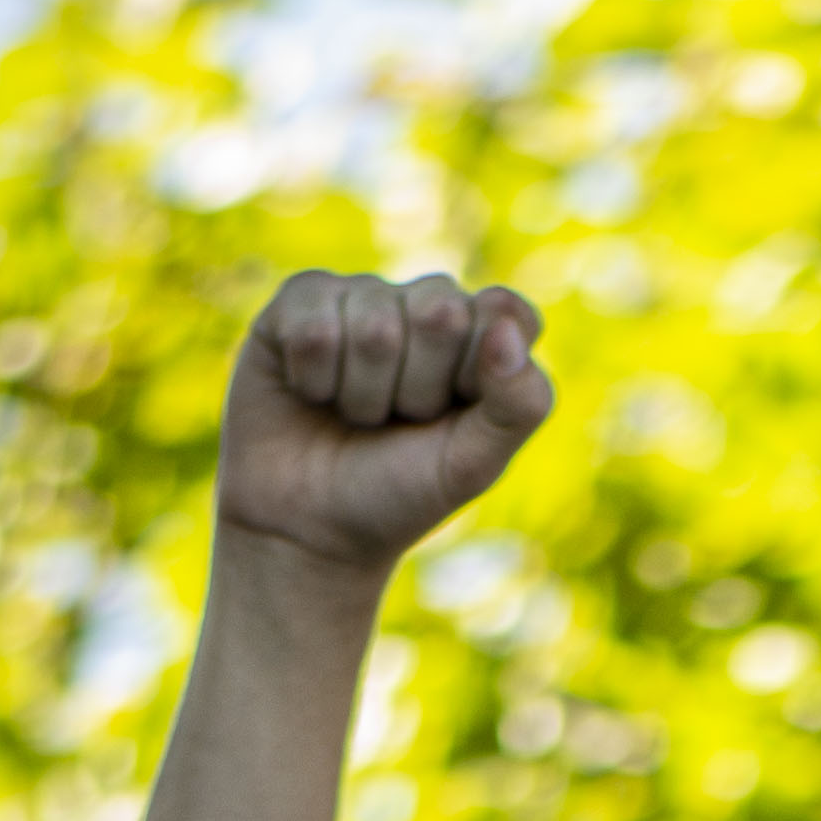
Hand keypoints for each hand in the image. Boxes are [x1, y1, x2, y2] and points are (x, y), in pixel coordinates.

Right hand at [212, 268, 554, 588]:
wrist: (310, 525)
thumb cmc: (401, 491)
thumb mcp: (474, 464)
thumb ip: (520, 403)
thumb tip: (506, 327)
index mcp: (483, 335)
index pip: (504, 312)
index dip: (477, 375)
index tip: (454, 415)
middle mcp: (426, 303)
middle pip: (440, 312)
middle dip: (418, 390)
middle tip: (401, 420)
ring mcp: (363, 295)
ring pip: (373, 327)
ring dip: (363, 395)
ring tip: (357, 415)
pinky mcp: (301, 299)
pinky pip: (315, 329)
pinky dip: (315, 382)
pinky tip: (313, 393)